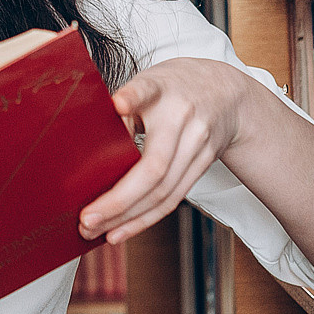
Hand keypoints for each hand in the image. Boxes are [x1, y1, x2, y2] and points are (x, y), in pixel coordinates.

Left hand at [79, 57, 247, 244]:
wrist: (227, 92)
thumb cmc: (173, 88)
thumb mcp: (149, 82)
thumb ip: (123, 107)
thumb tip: (91, 145)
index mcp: (163, 88)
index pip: (147, 90)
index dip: (134, 97)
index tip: (120, 104)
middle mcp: (184, 117)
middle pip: (155, 166)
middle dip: (119, 199)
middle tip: (87, 219)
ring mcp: (198, 144)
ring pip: (164, 191)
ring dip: (128, 217)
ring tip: (96, 231)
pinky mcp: (203, 165)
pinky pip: (172, 198)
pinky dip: (144, 219)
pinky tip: (120, 231)